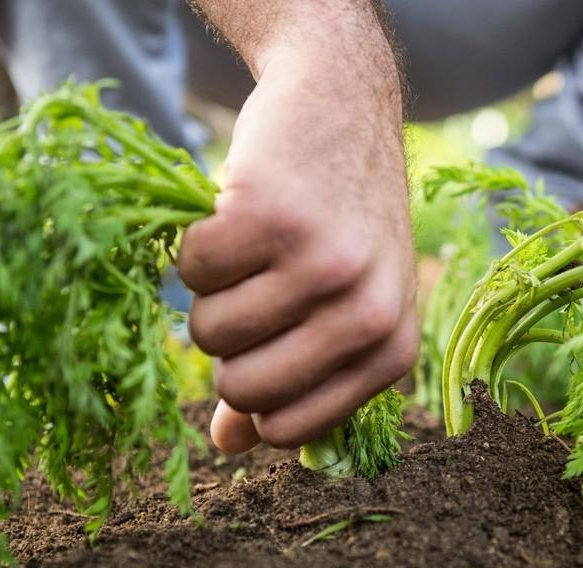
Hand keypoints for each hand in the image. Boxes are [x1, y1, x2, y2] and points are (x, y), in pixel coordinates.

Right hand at [177, 14, 416, 452]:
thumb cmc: (339, 220)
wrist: (342, 105)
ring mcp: (324, 263)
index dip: (255, 393)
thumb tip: (227, 447)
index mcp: (391, 351)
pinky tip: (234, 213)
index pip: (290, 429)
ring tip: (248, 250)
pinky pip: (190, 270)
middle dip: (224, 348)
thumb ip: (289, 380)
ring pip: (209, 332)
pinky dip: (194, 245)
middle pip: (243, 388)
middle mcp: (368, 314)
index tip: (263, 344)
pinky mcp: (274, 216)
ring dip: (208, 294)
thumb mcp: (339, 306)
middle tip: (249, 291)